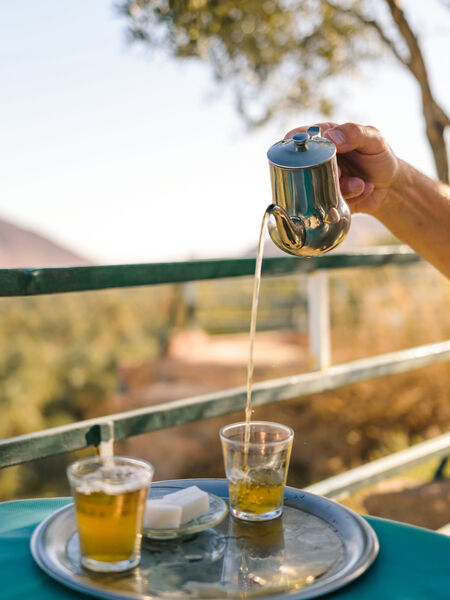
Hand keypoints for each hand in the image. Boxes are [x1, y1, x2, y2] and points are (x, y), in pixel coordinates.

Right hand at [285, 122, 400, 214]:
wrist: (389, 187)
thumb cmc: (379, 157)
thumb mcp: (374, 139)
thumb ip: (354, 133)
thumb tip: (331, 137)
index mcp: (323, 138)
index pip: (297, 137)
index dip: (297, 145)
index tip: (312, 153)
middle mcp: (316, 159)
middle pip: (302, 166)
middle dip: (323, 172)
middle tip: (342, 171)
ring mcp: (318, 181)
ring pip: (314, 188)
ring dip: (340, 187)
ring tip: (359, 184)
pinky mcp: (324, 200)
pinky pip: (327, 202)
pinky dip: (348, 197)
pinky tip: (361, 190)